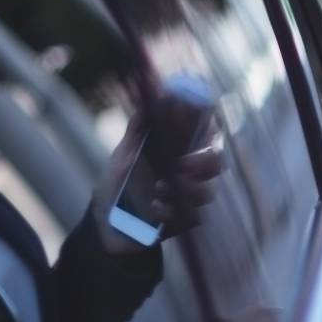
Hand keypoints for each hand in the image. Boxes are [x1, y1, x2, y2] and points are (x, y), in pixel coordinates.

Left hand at [93, 85, 225, 253]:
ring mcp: (189, 197)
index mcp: (180, 148)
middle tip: (182, 165)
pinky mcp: (184, 222)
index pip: (206, 128)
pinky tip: (154, 209)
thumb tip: (148, 97)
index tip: (193, 119)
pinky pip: (192, 218)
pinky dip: (172, 212)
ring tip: (157, 189)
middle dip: (204, 161)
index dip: (206, 120)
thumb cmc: (117, 183)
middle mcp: (191, 170)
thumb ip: (138, 129)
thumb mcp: (124, 154)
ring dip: (186, 190)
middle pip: (216, 159)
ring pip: (207, 191)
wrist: (105, 224)